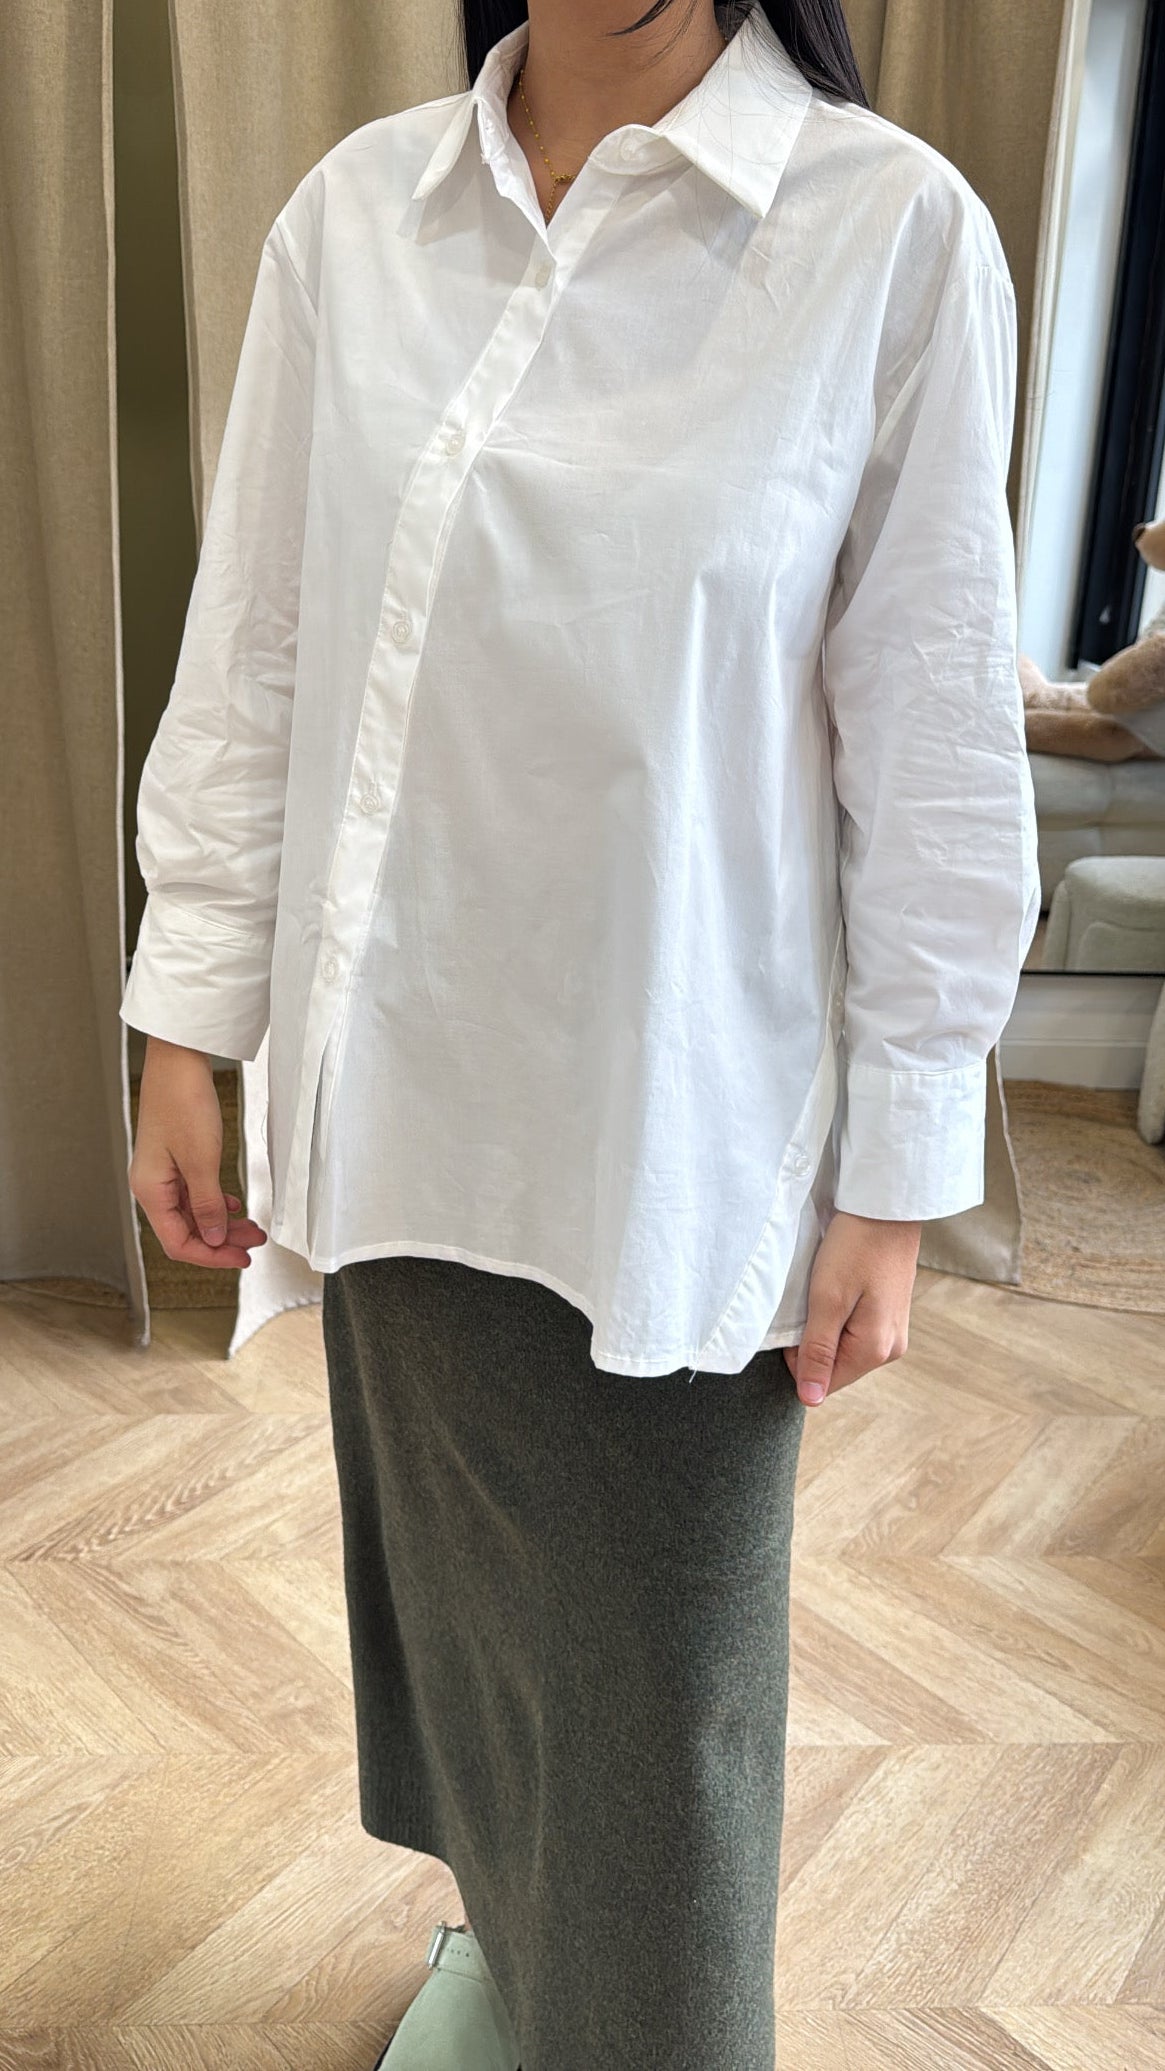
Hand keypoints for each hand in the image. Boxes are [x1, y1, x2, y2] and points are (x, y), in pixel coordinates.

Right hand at [130, 1037, 268, 1269]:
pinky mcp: (176, 1159)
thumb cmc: (182, 1103)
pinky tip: (234, 1206)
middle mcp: (153, 1186)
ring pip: (194, 1212)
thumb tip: (213, 1238)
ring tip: (253, 1228)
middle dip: (222, 1241)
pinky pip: (195, 1193)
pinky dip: (216, 1203)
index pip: (178, 1243)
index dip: (211, 1256)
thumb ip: (207, 1205)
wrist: (177, 1063)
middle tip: (255, 1244)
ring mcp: (164, 1173)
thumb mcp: (202, 1161)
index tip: (241, 1258)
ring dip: (223, 1223)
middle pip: (187, 1230)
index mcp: (151, 1191)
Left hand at [783, 1209, 920, 1405]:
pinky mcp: (890, 1316)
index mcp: (875, 1350)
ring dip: (826, 1327)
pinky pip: (855, 1332)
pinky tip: (841, 1288)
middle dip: (814, 1342)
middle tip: (813, 1301)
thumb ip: (818, 1352)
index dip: (799, 1357)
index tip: (800, 1319)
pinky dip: (839, 1316)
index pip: (823, 1383)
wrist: (887, 1207)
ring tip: (829, 1291)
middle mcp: (890, 1349)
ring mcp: (893, 1332)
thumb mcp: (827, 1299)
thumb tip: (810, 1399)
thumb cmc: (856, 1247)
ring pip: (843, 1348)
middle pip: (835, 1367)